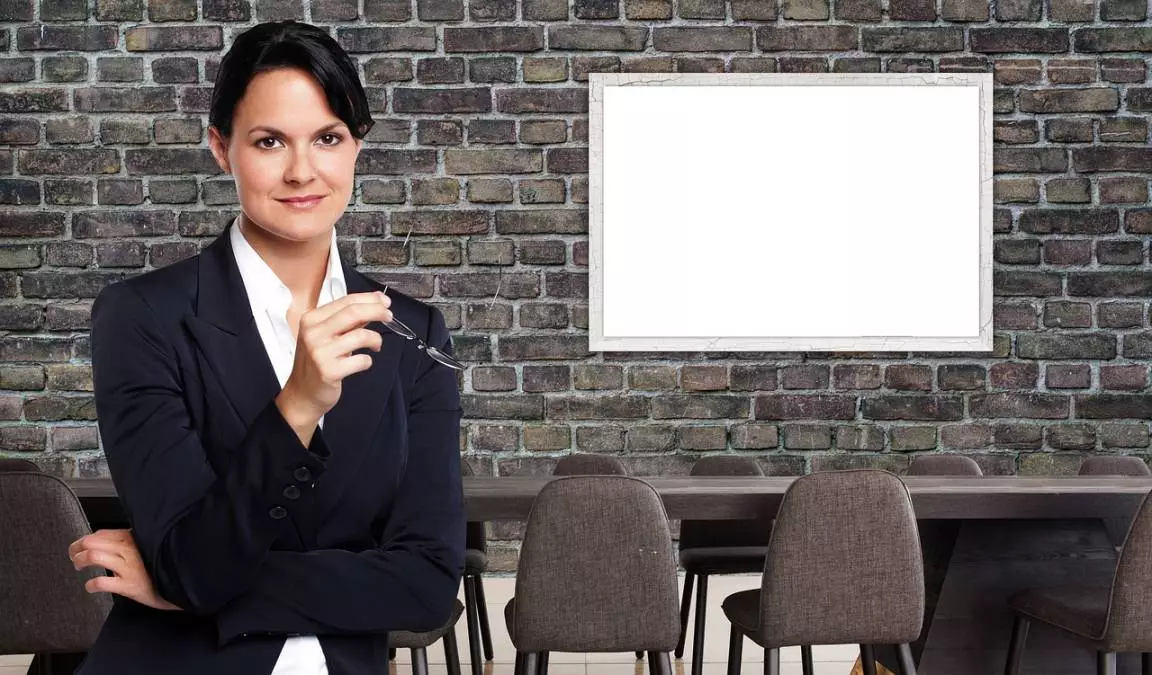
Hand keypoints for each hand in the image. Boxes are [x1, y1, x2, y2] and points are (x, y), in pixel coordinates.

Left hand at [69, 529, 181, 610]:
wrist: (182, 581)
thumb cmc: (162, 565)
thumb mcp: (148, 546)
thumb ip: (130, 542)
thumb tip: (108, 541)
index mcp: (132, 537)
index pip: (100, 534)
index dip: (84, 540)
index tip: (79, 547)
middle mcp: (128, 549)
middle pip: (91, 542)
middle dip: (76, 549)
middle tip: (74, 557)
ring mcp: (128, 566)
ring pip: (93, 556)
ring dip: (80, 561)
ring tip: (78, 567)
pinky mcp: (129, 585)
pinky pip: (102, 582)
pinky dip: (91, 584)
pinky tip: (90, 586)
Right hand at [276, 291, 392, 444]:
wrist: (302, 393)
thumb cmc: (316, 362)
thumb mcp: (327, 335)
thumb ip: (349, 319)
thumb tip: (375, 301)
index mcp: (312, 319)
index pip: (346, 301)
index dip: (370, 299)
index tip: (384, 302)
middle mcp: (313, 333)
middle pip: (354, 312)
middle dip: (377, 311)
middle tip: (389, 316)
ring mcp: (320, 352)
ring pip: (361, 336)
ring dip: (376, 339)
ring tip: (375, 345)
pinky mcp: (330, 371)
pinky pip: (362, 360)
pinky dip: (368, 360)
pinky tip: (361, 362)